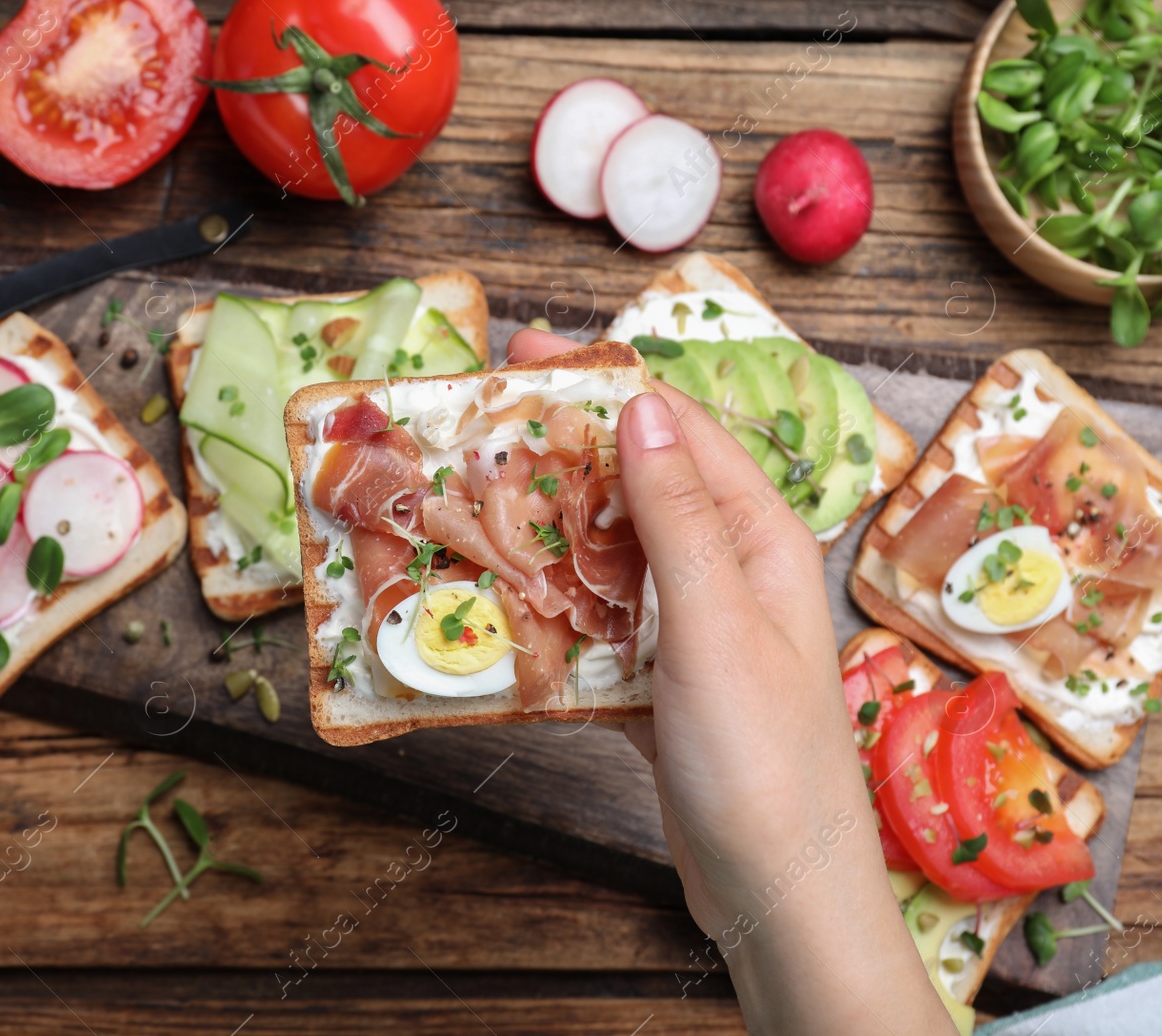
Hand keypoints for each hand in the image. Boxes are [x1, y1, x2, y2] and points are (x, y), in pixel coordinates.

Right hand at [509, 330, 948, 1034]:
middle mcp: (731, 569)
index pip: (677, 428)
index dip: (602, 383)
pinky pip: (600, 620)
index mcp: (761, 538)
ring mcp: (694, 626)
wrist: (778, 894)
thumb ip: (678, 517)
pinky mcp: (662, 680)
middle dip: (563, 452)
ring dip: (549, 528)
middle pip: (639, 483)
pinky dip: (554, 605)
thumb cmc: (763, 763)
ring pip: (613, 552)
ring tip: (472, 505)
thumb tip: (641, 406)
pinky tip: (502, 602)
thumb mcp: (716, 626)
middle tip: (476, 429)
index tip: (523, 356)